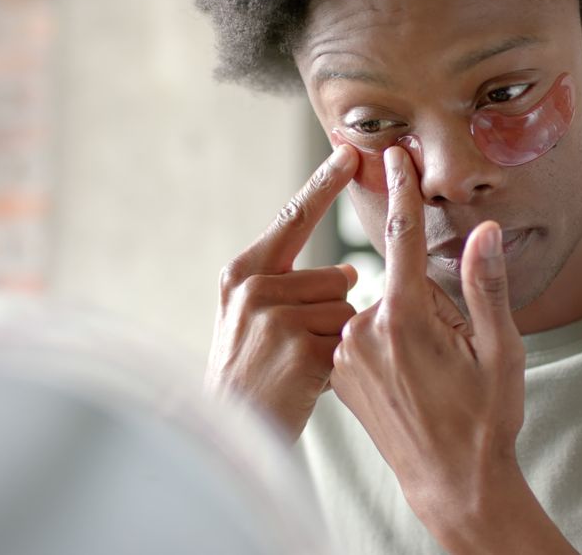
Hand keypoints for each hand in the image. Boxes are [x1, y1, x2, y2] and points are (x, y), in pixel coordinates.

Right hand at [206, 145, 358, 441]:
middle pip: (339, 277)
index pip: (294, 216)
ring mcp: (276, 317)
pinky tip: (307, 381)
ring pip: (349, 310)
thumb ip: (289, 285)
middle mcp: (255, 287)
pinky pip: (349, 339)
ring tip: (299, 366)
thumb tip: (352, 273)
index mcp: (243, 272)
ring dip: (338, 340)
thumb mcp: (249, 317)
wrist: (228, 430)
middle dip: (334, 312)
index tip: (353, 152)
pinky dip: (339, 363)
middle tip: (297, 348)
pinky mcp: (300, 347)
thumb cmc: (248, 373)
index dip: (325, 183)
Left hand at [331, 147, 574, 552]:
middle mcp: (364, 330)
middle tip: (453, 352)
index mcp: (406, 317)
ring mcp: (347, 354)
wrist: (451, 481)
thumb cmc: (484, 419)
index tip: (391, 154)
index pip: (404, 236)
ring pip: (381, 312)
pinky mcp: (339, 374)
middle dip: (428, 302)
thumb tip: (483, 230)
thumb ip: (486, 286)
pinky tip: (409, 381)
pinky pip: (365, 338)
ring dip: (406, 327)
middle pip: (400, 283)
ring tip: (430, 375)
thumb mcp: (502, 351)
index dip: (403, 191)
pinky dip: (387, 345)